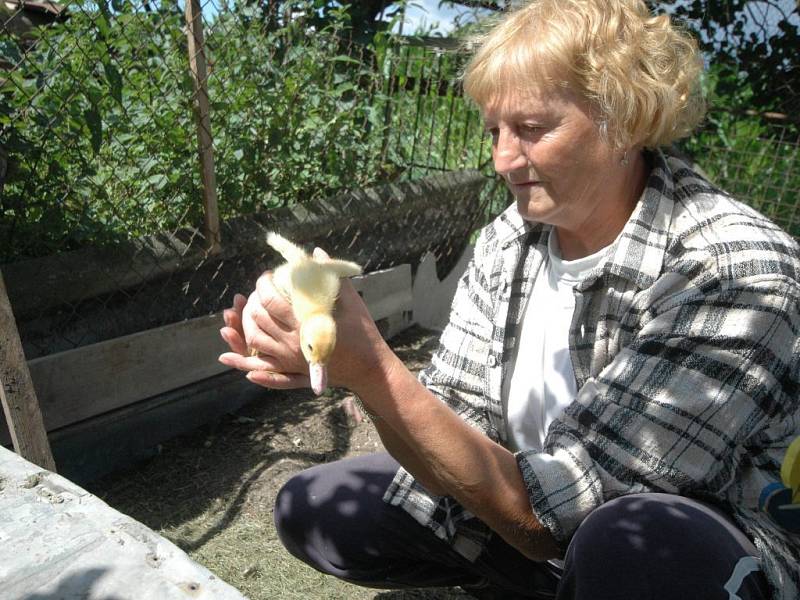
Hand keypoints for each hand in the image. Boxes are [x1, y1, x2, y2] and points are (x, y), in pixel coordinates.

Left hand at [218, 248, 391, 392]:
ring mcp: (290, 359)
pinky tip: (233, 351)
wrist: (368, 367)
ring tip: (249, 309)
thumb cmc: (362, 332)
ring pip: (255, 341)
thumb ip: (332, 276)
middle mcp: (293, 343)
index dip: (263, 286)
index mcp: (305, 324)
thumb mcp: (351, 301)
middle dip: (252, 302)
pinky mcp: (292, 370)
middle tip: (257, 290)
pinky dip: (245, 359)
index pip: (271, 302)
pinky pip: (262, 364)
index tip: (266, 277)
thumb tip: (316, 252)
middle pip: (258, 320)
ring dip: (245, 324)